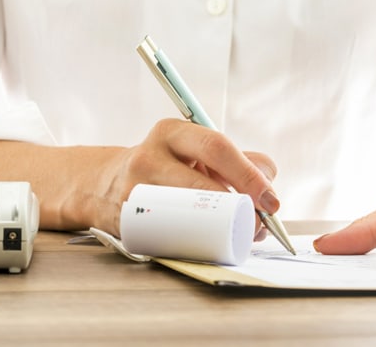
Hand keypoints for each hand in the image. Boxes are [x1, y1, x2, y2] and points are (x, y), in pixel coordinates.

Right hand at [91, 118, 278, 236]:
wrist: (105, 184)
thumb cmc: (164, 167)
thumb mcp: (191, 150)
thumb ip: (235, 159)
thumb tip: (269, 187)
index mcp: (172, 132)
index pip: (217, 146)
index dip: (249, 175)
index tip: (271, 200)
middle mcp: (150, 155)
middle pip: (204, 182)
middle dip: (241, 207)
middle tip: (260, 224)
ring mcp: (136, 188)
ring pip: (190, 211)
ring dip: (224, 227)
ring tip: (240, 233)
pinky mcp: (128, 220)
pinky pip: (172, 234)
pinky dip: (198, 241)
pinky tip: (210, 243)